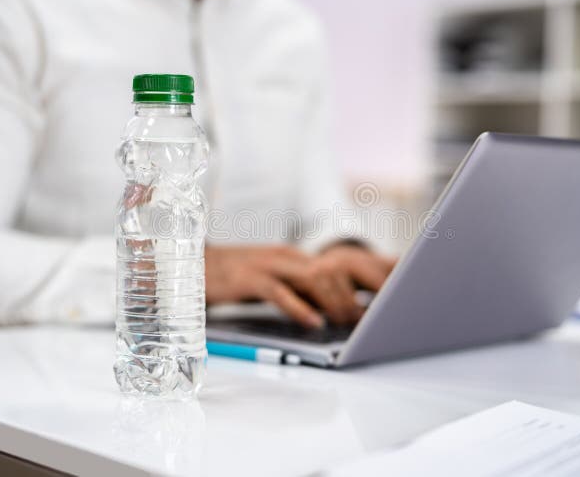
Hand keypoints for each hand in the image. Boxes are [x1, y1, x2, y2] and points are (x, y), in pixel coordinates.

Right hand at [205, 244, 395, 327]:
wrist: (190, 263)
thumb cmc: (236, 276)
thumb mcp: (274, 280)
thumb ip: (300, 290)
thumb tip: (333, 310)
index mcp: (296, 256)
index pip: (339, 264)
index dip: (367, 278)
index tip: (388, 299)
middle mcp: (287, 256)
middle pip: (332, 270)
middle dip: (357, 293)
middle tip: (374, 318)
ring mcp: (267, 264)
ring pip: (311, 278)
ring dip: (334, 301)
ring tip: (349, 322)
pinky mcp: (248, 278)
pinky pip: (278, 292)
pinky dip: (299, 307)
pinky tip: (313, 322)